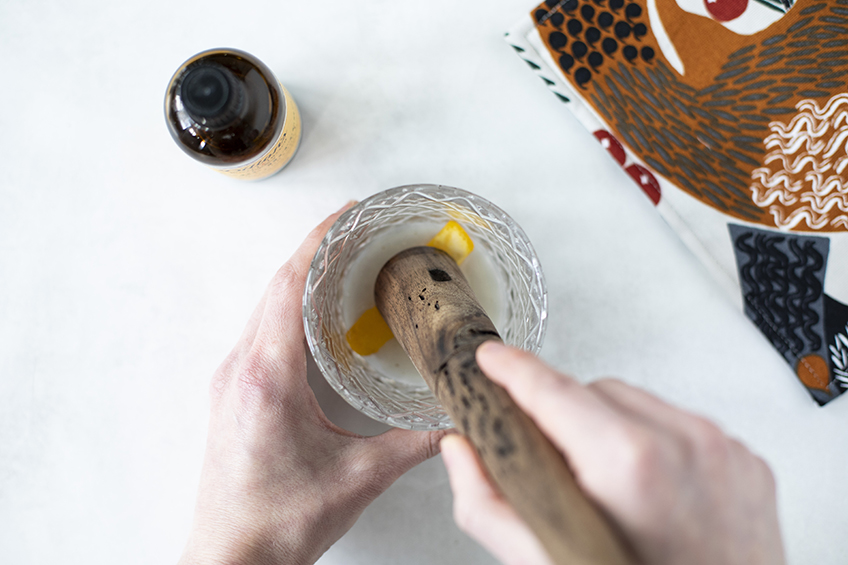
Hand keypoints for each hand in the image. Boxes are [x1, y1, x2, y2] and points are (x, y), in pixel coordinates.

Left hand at [179, 203, 444, 564]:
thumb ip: (413, 443)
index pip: (291, 286)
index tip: (347, 216)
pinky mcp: (233, 393)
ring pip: (264, 307)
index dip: (320, 242)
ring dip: (300, 279)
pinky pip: (260, 330)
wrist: (232, 557)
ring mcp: (231, 380)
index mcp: (269, 377)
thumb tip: (451, 419)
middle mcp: (242, 369)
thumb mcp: (360, 478)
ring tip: (340, 264)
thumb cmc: (279, 522)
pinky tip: (313, 315)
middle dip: (316, 252)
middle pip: (276, 287)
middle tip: (355, 232)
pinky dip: (288, 307)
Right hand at [441, 342, 784, 564]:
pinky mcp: (746, 461)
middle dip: (565, 414)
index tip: (492, 359)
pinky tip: (647, 490)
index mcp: (630, 465)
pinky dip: (654, 443)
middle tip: (554, 460)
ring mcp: (722, 451)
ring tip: (607, 483)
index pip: (554, 391)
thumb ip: (488, 506)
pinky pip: (681, 425)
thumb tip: (461, 452)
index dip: (513, 370)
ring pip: (639, 403)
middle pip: (595, 391)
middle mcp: (684, 445)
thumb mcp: (547, 564)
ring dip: (610, 426)